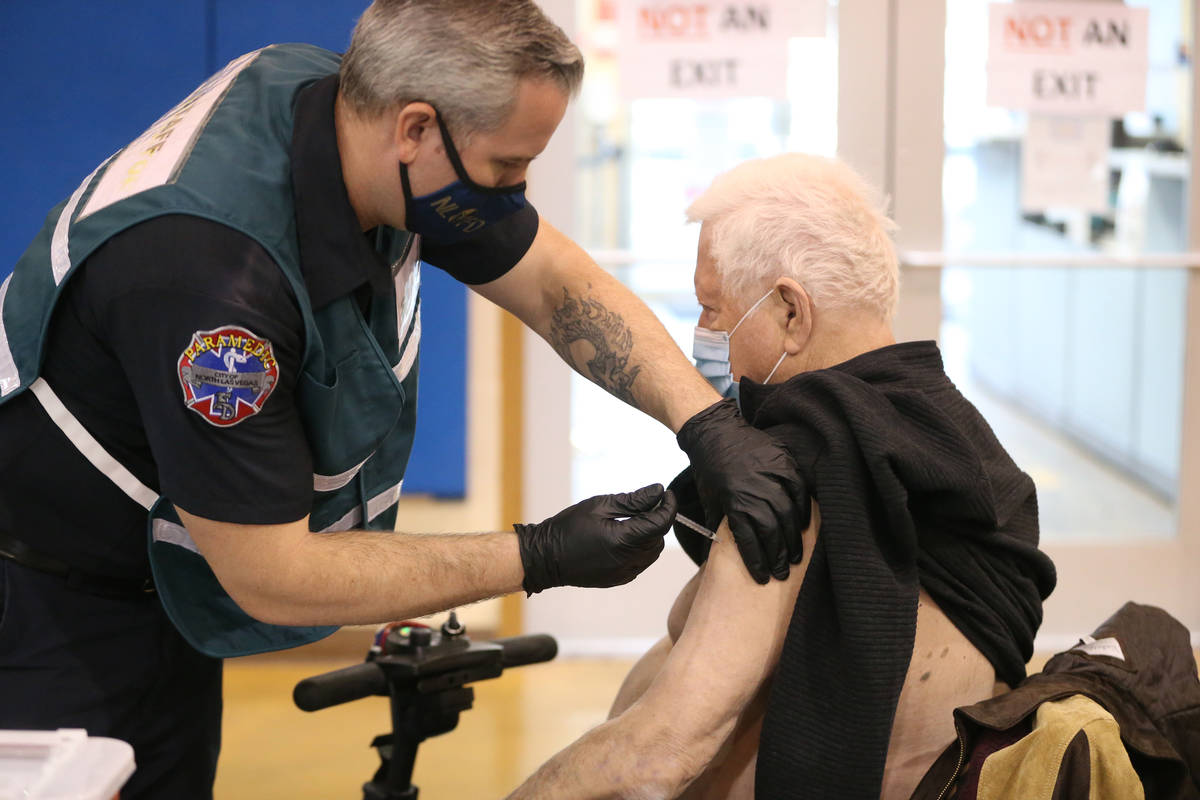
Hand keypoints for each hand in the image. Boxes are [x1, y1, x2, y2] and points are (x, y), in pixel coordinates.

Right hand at [515, 484, 676, 594]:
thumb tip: (658, 491)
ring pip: (652, 552)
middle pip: (659, 538)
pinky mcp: (619, 579)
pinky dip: (640, 549)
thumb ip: (634, 500)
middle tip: (646, 503)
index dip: (669, 506)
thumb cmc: (569, 527)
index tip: (666, 493)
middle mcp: (628, 561)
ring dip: (650, 535)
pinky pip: (641, 562)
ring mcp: (624, 573)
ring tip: (633, 520)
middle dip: (658, 519)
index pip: (661, 523)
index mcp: (624, 541)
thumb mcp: (600, 506)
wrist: (546, 557)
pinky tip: (624, 537)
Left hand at [676, 399, 809, 582]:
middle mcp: (754, 489)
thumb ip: (720, 526)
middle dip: (778, 556)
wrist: (715, 430)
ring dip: (793, 539)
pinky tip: (803, 526)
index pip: (749, 539)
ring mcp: (770, 474)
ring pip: (788, 513)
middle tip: (783, 573)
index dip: (757, 562)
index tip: (763, 578)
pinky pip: (799, 489)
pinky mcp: (783, 462)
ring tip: (795, 557)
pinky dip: (804, 508)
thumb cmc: (709, 468)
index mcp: (733, 501)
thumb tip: (722, 553)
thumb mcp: (710, 500)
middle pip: (772, 530)